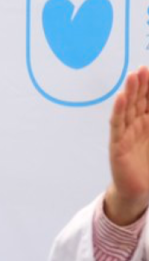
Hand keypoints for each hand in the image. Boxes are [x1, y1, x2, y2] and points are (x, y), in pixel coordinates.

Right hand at [106, 66, 148, 224]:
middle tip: (144, 67)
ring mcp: (126, 135)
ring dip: (130, 92)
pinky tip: (120, 98)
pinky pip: (116, 125)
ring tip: (133, 76)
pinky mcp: (117, 146)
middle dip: (142, 84)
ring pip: (128, 109)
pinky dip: (118, 111)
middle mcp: (137, 126)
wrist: (139, 193)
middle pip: (139, 101)